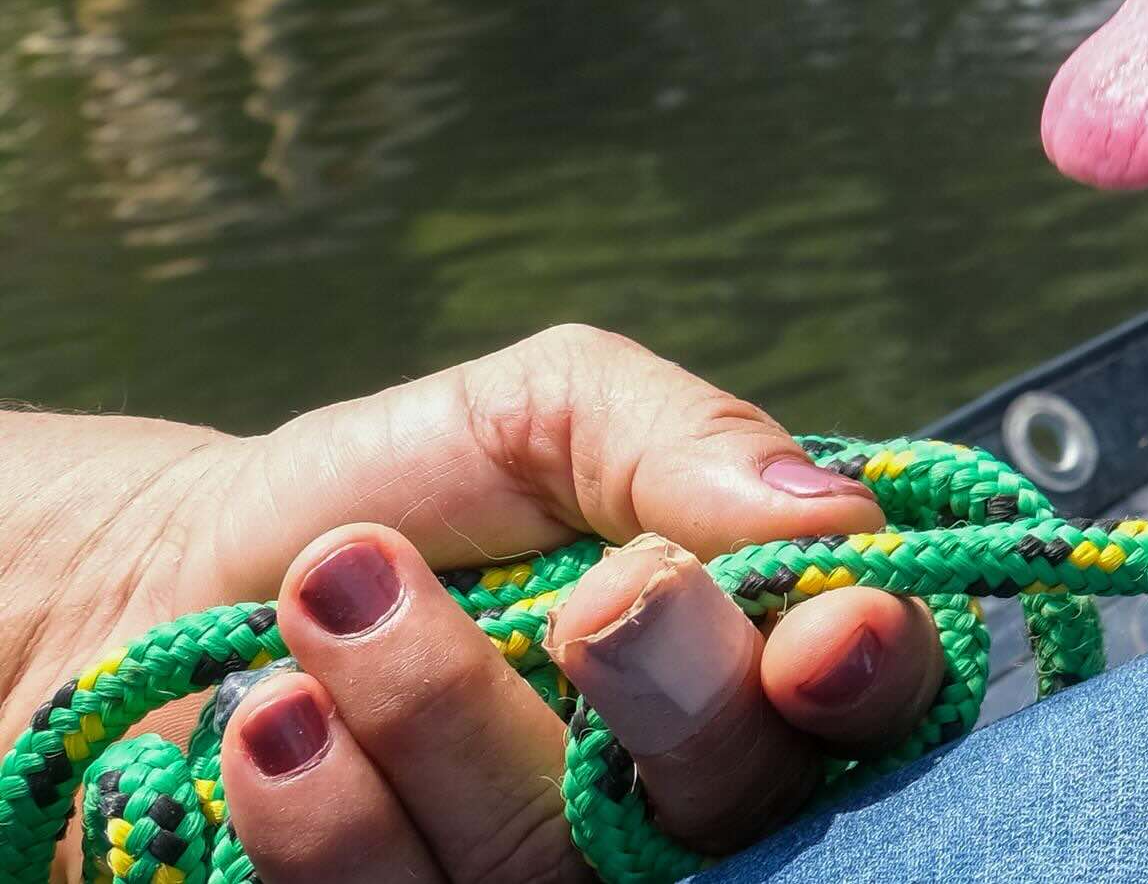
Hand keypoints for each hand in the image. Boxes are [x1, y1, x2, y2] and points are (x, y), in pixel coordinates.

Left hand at [2, 326, 952, 881]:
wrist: (173, 584)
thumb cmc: (396, 492)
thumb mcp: (544, 409)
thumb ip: (686, 441)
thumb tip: (838, 514)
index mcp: (747, 656)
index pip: (875, 701)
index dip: (875, 680)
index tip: (822, 634)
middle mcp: (670, 801)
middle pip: (737, 802)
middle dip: (671, 692)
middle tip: (580, 601)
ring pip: (552, 868)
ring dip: (440, 715)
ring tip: (332, 598)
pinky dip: (325, 813)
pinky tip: (273, 725)